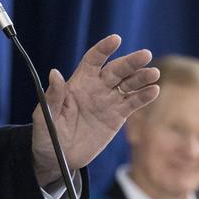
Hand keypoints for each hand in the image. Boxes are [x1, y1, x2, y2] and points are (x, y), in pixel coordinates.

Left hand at [31, 34, 159, 184]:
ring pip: (129, 84)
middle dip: (131, 61)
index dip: (104, 49)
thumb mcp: (44, 116)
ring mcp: (109, 101)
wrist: (58, 158)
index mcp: (78, 83)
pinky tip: (154, 90)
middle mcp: (96, 88)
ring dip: (142, 77)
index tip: (115, 40)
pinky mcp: (118, 116)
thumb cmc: (47, 134)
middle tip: (145, 55)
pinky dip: (144, 96)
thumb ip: (53, 96)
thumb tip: (54, 73)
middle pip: (117, 69)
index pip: (93, 60)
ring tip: (153, 73)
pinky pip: (133, 103)